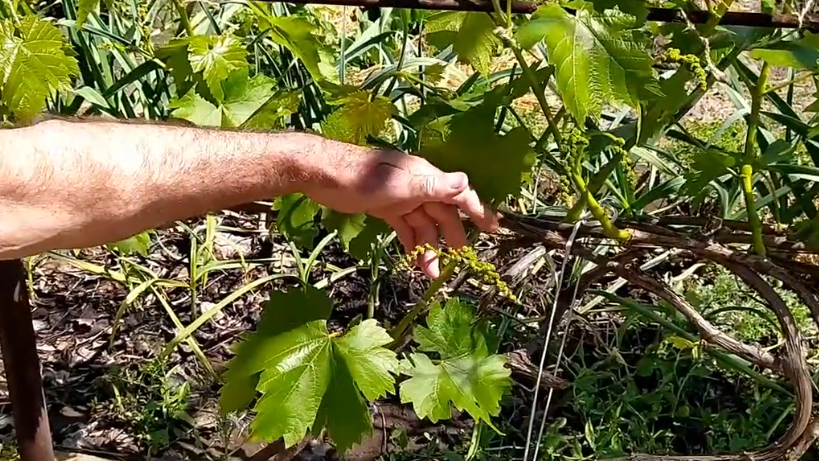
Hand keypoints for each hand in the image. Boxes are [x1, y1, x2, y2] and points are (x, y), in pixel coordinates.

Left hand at [304, 144, 498, 277]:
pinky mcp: (385, 207)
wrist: (322, 174)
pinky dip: (411, 244)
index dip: (478, 211)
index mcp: (426, 177)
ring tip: (432, 275)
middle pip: (443, 214)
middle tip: (461, 263)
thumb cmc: (362, 177)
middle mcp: (418, 186)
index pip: (459, 195)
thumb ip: (434, 187)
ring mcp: (401, 197)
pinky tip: (414, 261)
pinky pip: (405, 228)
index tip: (494, 229)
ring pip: (423, 225)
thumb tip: (466, 181)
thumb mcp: (401, 186)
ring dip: (429, 248)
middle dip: (453, 239)